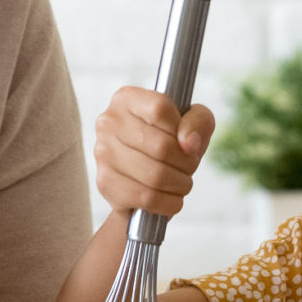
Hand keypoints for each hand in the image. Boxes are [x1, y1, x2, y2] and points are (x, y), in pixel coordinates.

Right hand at [93, 86, 214, 219]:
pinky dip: (168, 203)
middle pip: (161, 147)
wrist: (144, 179)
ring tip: (181, 182)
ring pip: (155, 176)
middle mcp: (108, 122)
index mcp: (127, 98)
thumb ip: (198, 122)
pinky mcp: (105, 183)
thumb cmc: (170, 143)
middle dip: (186, 164)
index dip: (182, 129)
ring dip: (180, 185)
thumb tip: (189, 143)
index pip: (160, 109)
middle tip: (188, 167)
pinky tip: (169, 197)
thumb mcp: (193, 123)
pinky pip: (147, 198)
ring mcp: (103, 153)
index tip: (186, 141)